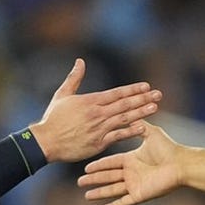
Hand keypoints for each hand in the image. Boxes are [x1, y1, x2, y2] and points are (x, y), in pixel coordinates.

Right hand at [28, 58, 161, 162]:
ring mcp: (99, 128)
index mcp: (90, 101)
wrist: (46, 141)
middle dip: (142, 98)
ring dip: (141, 112)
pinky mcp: (98, 143)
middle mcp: (97, 113)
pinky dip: (130, 131)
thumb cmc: (53, 119)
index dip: (132, 89)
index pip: (116, 93)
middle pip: (124, 104)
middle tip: (158, 94)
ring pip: (124, 119)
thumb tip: (80, 61)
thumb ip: (74, 78)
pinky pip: (118, 136)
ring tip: (155, 107)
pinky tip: (142, 127)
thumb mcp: (62, 95)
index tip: (146, 86)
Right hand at [77, 122, 182, 204]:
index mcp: (132, 160)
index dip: (98, 165)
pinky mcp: (139, 195)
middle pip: (108, 177)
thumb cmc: (169, 148)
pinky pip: (122, 203)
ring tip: (86, 195)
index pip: (110, 163)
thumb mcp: (151, 133)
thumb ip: (139, 125)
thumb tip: (132, 111)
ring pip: (112, 190)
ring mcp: (135, 185)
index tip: (85, 167)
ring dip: (99, 193)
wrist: (181, 164)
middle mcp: (131, 173)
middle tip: (80, 181)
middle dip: (94, 180)